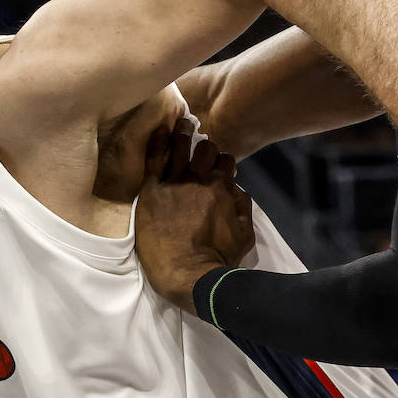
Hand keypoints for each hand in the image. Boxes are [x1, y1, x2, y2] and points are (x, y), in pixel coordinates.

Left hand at [135, 119, 254, 314]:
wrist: (189, 274)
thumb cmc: (219, 258)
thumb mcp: (246, 233)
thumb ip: (243, 205)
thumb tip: (236, 189)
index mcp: (221, 187)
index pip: (225, 161)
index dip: (223, 161)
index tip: (219, 165)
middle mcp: (198, 180)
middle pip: (204, 149)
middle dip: (204, 146)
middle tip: (199, 145)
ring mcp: (173, 184)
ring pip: (178, 148)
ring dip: (182, 133)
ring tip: (180, 123)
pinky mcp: (151, 192)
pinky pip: (153, 161)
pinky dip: (157, 143)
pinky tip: (159, 131)